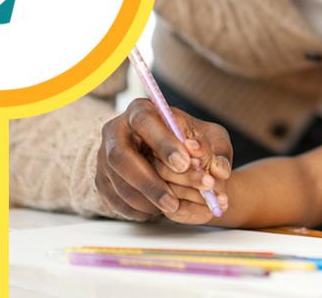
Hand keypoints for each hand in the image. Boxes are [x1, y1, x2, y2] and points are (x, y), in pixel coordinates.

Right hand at [94, 98, 232, 221]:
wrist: (175, 158)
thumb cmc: (192, 143)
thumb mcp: (210, 139)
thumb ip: (216, 151)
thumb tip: (218, 169)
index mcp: (141, 111)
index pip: (145, 121)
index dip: (163, 143)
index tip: (185, 163)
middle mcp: (117, 131)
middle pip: (121, 156)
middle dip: (149, 181)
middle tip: (174, 201)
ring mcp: (104, 157)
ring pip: (119, 182)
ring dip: (146, 199)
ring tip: (173, 207)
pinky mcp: (102, 180)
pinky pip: (116, 200)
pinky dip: (138, 209)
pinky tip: (159, 210)